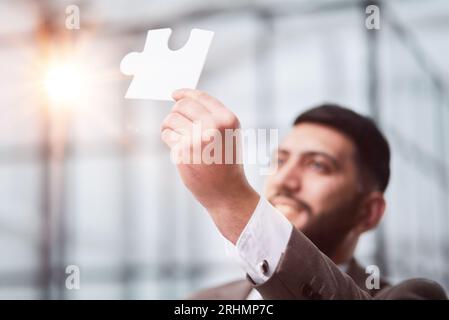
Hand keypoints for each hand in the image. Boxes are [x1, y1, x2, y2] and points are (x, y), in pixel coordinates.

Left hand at [160, 89, 259, 243]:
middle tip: (177, 123)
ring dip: (169, 126)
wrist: (228, 192)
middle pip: (182, 105)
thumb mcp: (228, 134)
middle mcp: (214, 126)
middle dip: (176, 112)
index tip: (174, 94)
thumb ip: (212, 116)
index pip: (199, 97)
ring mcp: (198, 138)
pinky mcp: (183, 151)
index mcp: (227, 119)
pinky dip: (168, 138)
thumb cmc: (226, 162)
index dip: (184, 93)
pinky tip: (177, 148)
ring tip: (176, 137)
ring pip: (171, 119)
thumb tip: (182, 98)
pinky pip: (167, 135)